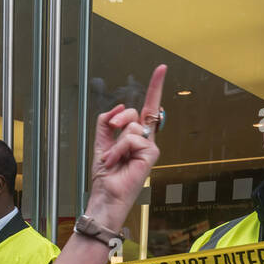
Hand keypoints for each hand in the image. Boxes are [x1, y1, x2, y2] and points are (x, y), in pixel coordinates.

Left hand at [85, 64, 165, 226]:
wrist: (106, 195)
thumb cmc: (106, 176)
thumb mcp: (102, 143)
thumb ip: (107, 123)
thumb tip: (118, 107)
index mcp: (135, 136)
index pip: (147, 108)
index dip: (154, 87)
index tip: (161, 68)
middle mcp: (145, 140)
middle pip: (134, 112)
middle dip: (118, 119)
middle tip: (111, 131)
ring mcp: (150, 147)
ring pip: (132, 126)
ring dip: (115, 143)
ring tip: (113, 159)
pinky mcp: (152, 154)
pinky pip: (133, 138)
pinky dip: (119, 149)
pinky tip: (117, 162)